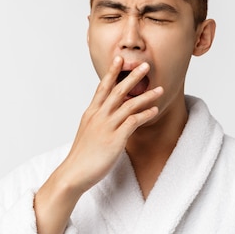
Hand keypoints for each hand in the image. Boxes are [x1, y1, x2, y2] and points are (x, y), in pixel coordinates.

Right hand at [60, 56, 162, 192]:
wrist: (74, 174)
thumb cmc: (82, 155)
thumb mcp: (88, 131)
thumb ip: (98, 120)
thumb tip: (107, 114)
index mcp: (91, 113)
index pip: (103, 87)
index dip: (112, 72)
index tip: (119, 59)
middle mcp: (98, 116)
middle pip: (118, 91)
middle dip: (132, 77)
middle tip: (145, 65)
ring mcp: (106, 127)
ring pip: (129, 105)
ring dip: (146, 96)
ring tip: (160, 89)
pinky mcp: (115, 139)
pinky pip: (133, 122)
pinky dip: (145, 114)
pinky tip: (154, 111)